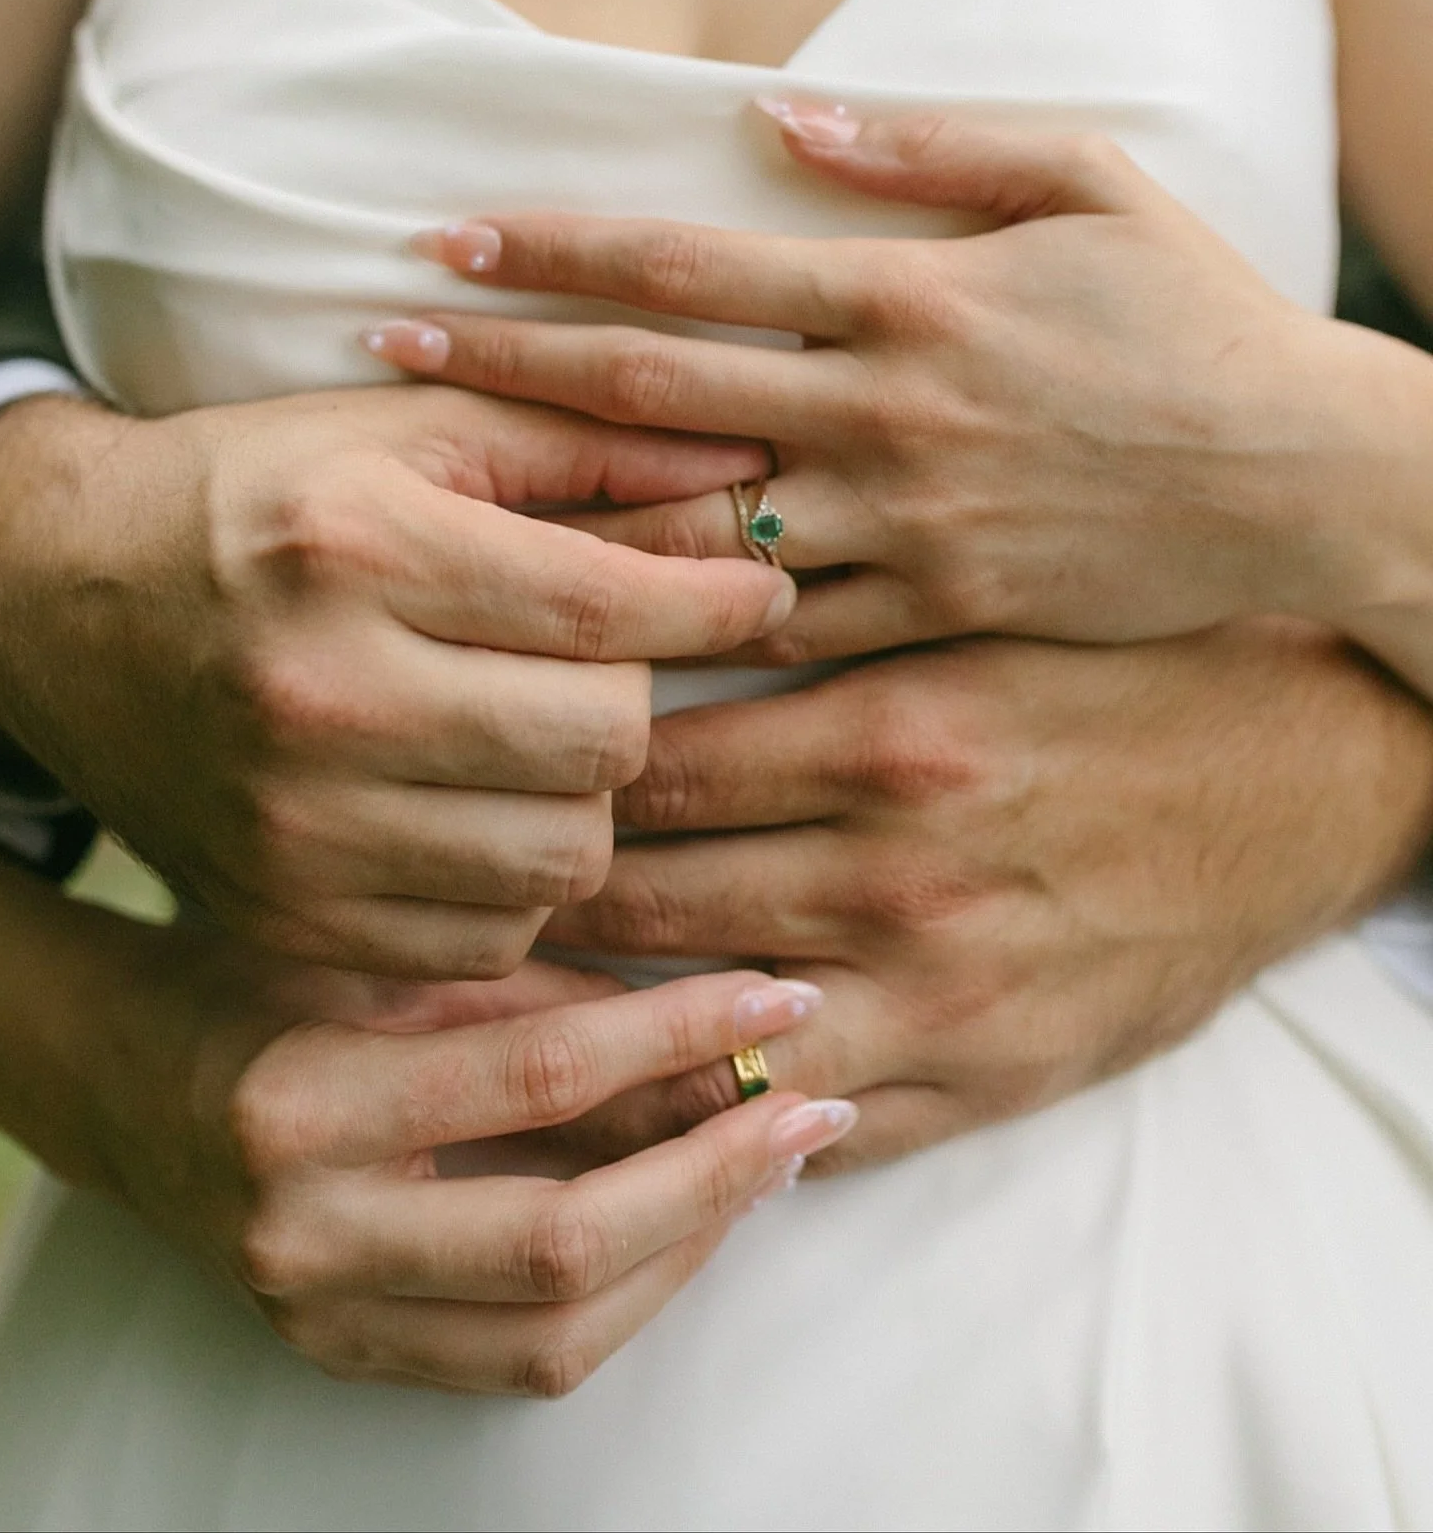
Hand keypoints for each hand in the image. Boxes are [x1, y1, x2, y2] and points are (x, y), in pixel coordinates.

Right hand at [0, 388, 791, 975]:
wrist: (54, 599)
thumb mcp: (406, 432)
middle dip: (641, 703)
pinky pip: (488, 937)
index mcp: (357, 548)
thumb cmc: (257, 499)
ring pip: (563, 857)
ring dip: (588, 801)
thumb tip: (746, 480)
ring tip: (542, 742)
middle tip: (611, 668)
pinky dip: (518, 883)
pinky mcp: (286, 914)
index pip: (604, 603)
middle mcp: (322, 696)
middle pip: (603, 744)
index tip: (762, 594)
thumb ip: (580, 445)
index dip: (716, 602)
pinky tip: (482, 816)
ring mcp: (298, 826)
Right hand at [0, 870, 850, 1395]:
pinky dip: (623, 1300)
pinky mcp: (345, 1357)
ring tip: (765, 1170)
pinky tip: (684, 1226)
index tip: (781, 994)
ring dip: (685, 1253)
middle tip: (812, 1108)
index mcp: (304, 1104)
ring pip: (554, 1336)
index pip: (536, 1079)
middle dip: (713, 1177)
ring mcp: (321, 1319)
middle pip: (561, 1244)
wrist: (123, 1084)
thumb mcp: (393, 964)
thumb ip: (544, 1005)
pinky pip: (516, 1364)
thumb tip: (719, 1041)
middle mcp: (306, 1236)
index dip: (677, 1036)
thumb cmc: (258, 986)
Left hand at [374, 104, 1425, 664]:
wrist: (1297, 478)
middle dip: (507, 362)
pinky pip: (789, 628)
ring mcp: (905, 522)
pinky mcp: (936, 613)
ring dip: (561, 504)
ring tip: (443, 501)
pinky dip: (689, 624)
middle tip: (382, 348)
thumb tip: (783, 114)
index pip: (691, 266)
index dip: (554, 249)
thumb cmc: (1193, 323)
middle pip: (656, 384)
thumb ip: (929, 150)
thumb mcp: (1089, 186)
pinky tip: (592, 630)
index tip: (442, 242)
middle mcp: (884, 410)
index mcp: (908, 297)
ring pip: (699, 518)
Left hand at [538, 623, 1432, 1169]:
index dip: (536, 772)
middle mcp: (901, 873)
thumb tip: (633, 618)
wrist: (1316, 774)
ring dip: (576, 1031)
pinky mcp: (984, 1080)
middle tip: (429, 894)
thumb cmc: (1135, 669)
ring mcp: (942, 996)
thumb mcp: (977, 615)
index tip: (464, 774)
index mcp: (890, 732)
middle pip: (646, 903)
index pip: (645, 766)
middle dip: (520, 903)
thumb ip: (815, 624)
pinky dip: (703, 1121)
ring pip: (696, 1037)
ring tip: (475, 1012)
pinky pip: (806, 1130)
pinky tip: (628, 1103)